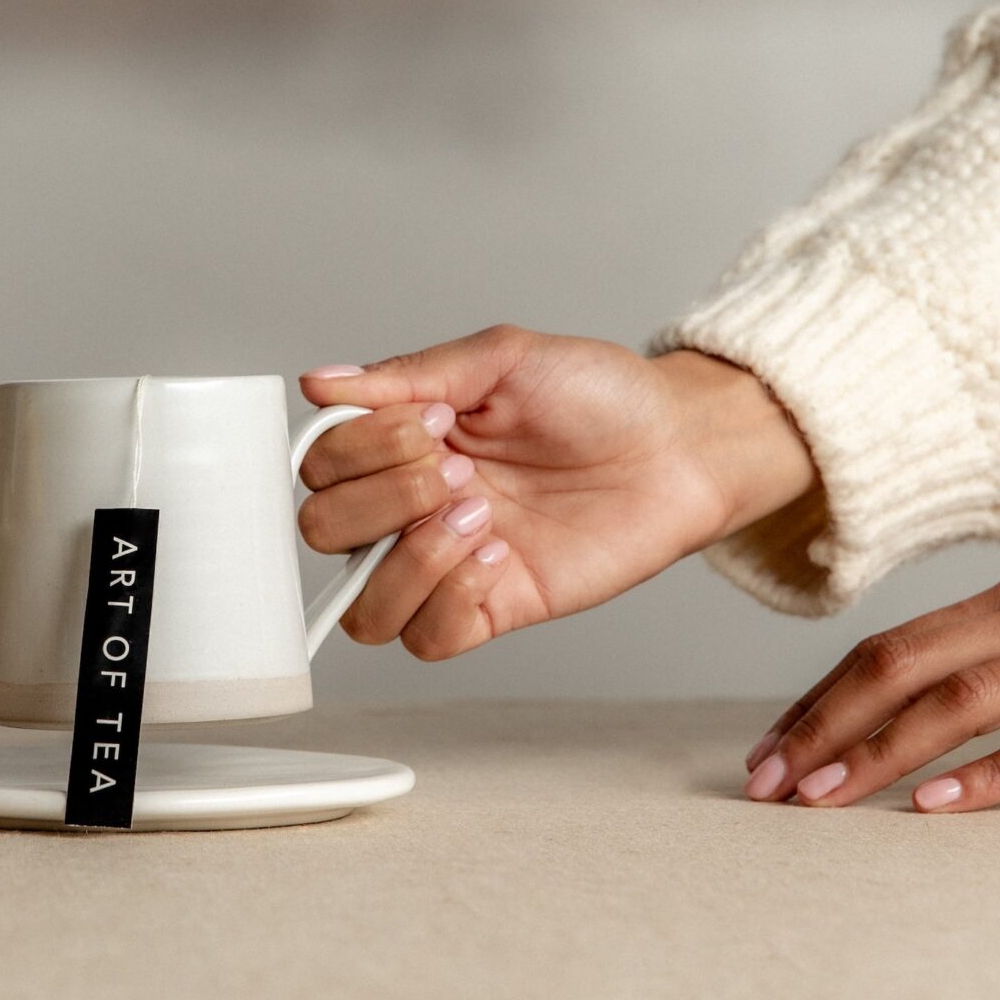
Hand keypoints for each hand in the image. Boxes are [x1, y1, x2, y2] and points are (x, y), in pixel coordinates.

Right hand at [298, 328, 813, 657]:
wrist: (679, 446)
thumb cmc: (600, 396)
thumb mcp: (500, 359)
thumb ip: (407, 374)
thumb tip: (320, 382)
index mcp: (402, 443)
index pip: (320, 465)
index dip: (361, 448)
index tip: (433, 422)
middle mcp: (412, 507)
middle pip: (324, 533)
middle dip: (386, 497)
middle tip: (460, 470)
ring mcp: (449, 564)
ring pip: (364, 607)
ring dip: (411, 558)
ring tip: (478, 516)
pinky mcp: (494, 608)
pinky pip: (428, 640)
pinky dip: (449, 598)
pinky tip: (498, 555)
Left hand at [746, 458, 999, 811]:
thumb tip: (937, 690)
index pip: (888, 646)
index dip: (818, 697)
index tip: (767, 748)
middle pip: (899, 668)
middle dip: (821, 727)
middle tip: (762, 784)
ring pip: (957, 703)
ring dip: (877, 751)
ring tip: (819, 797)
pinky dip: (990, 774)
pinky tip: (939, 805)